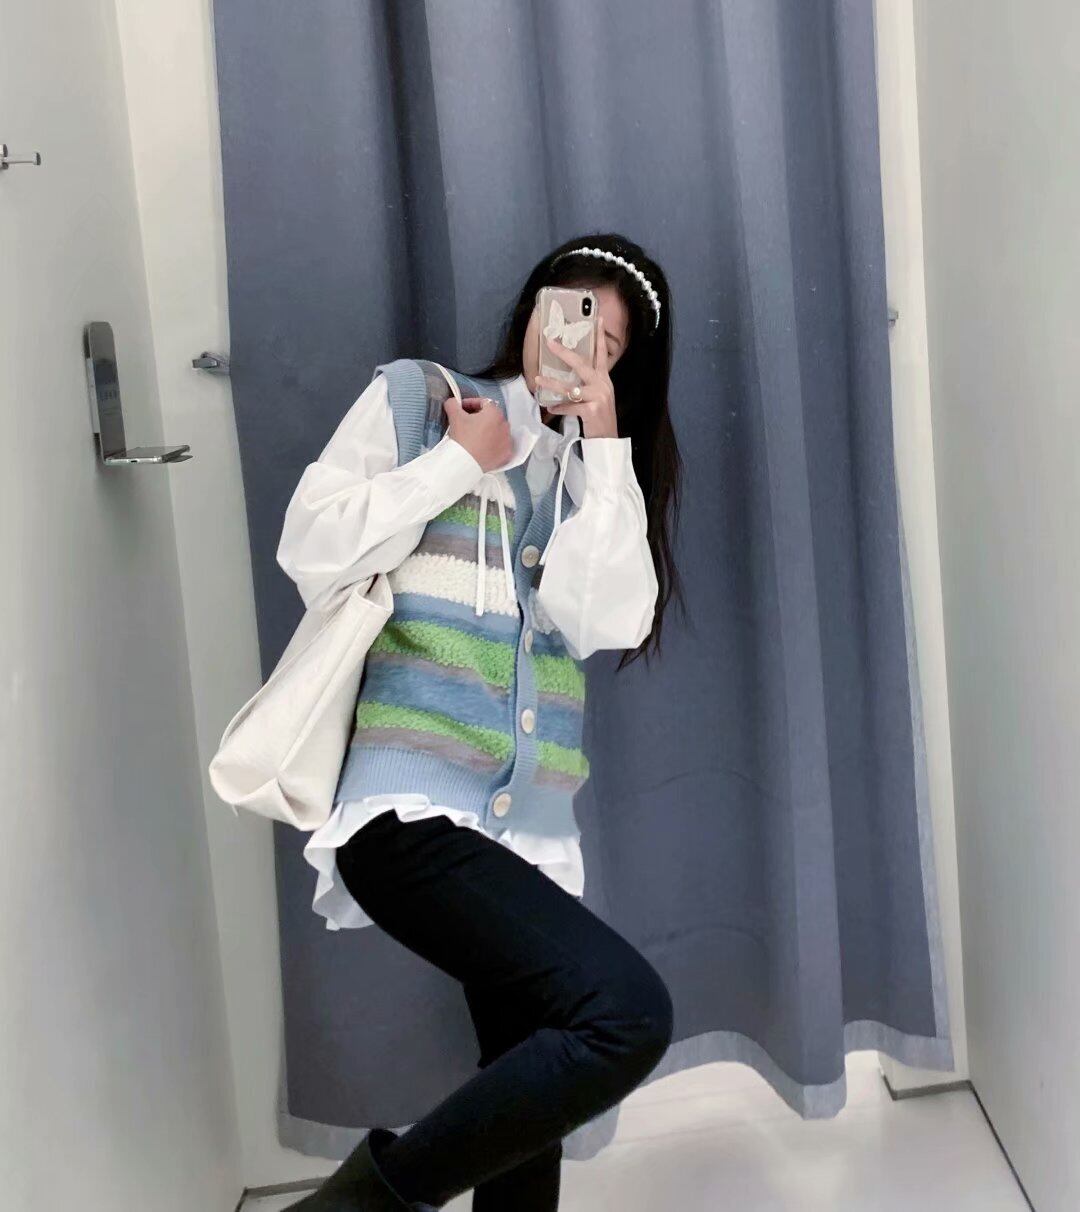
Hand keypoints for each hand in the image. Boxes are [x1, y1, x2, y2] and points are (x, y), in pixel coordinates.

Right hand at [443, 394, 512, 470]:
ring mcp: (507, 441)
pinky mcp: (506, 454)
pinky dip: (493, 444)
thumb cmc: (462, 438)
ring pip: (497, 430)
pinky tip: (483, 446)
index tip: (461, 408)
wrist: (465, 463)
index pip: (483, 402)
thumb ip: (453, 403)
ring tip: (474, 435)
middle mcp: (505, 425)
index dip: (470, 403)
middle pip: (491, 416)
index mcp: (494, 413)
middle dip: (479, 417)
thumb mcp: (454, 416)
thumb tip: (453, 402)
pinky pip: (500, 445)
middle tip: (466, 422)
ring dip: (487, 430)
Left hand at [535, 314, 618, 437]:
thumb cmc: (599, 416)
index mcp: (604, 379)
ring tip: (538, 380)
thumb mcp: (598, 396)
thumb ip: (587, 384)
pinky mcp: (592, 410)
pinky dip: (558, 408)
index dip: (599, 336)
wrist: (608, 439)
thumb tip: (568, 376)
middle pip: (582, 364)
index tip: (596, 318)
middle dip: (564, 353)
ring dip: (552, 384)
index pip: (601, 354)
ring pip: (571, 387)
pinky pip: (570, 406)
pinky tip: (550, 408)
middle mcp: (602, 385)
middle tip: (550, 343)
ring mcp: (598, 397)